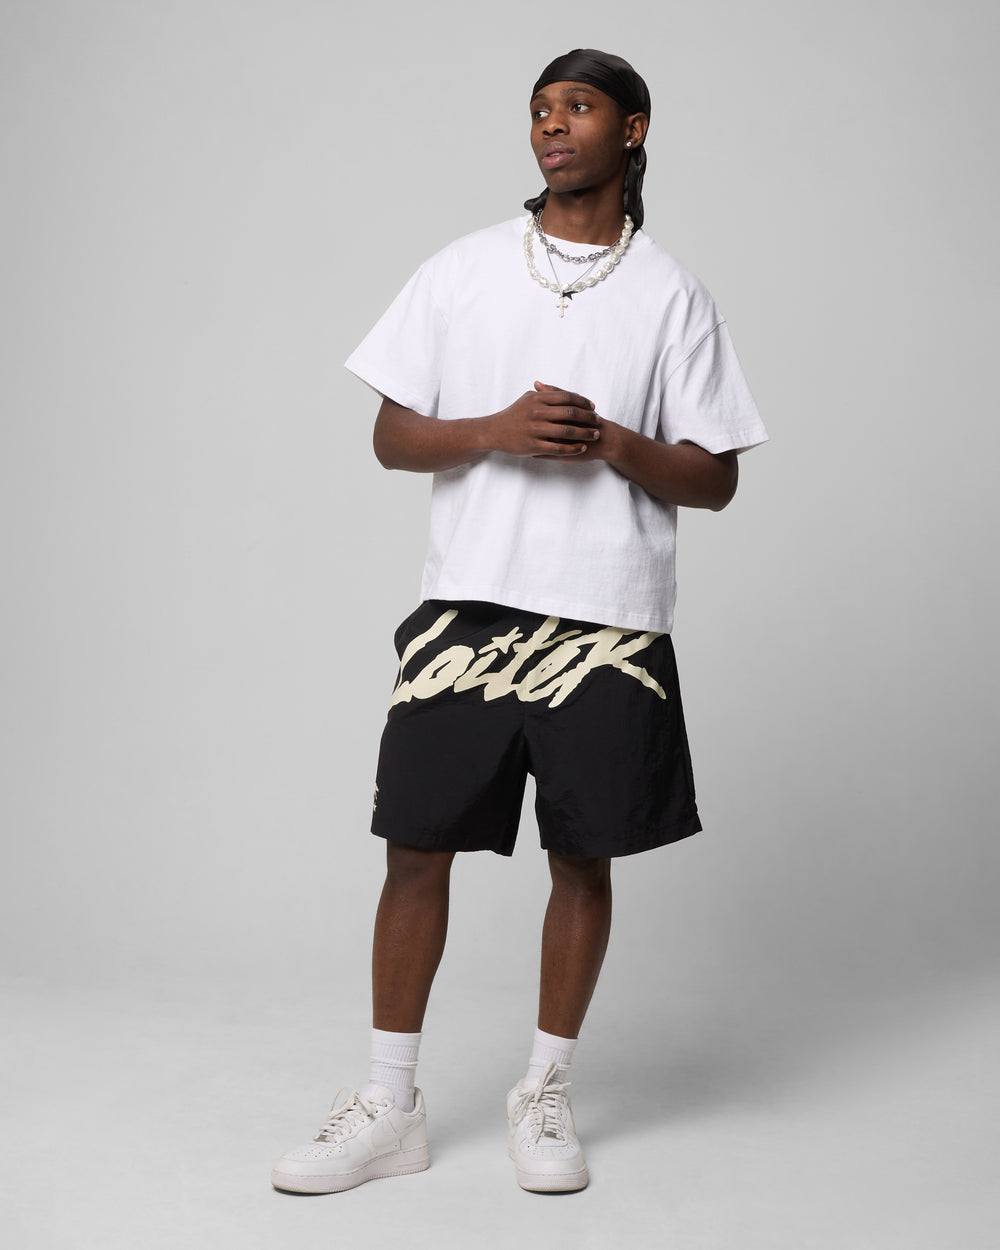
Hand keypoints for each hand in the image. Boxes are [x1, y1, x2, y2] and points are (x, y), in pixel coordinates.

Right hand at [482, 381, 600, 457]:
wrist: (493, 432)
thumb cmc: (512, 414)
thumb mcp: (527, 399)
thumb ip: (544, 392)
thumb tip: (560, 389)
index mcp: (538, 399)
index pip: (567, 397)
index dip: (583, 402)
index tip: (593, 407)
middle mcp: (537, 413)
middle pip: (571, 414)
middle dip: (588, 417)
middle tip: (598, 421)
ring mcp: (535, 430)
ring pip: (567, 431)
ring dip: (585, 433)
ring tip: (595, 435)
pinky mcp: (533, 446)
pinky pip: (558, 448)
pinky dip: (573, 448)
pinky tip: (582, 448)